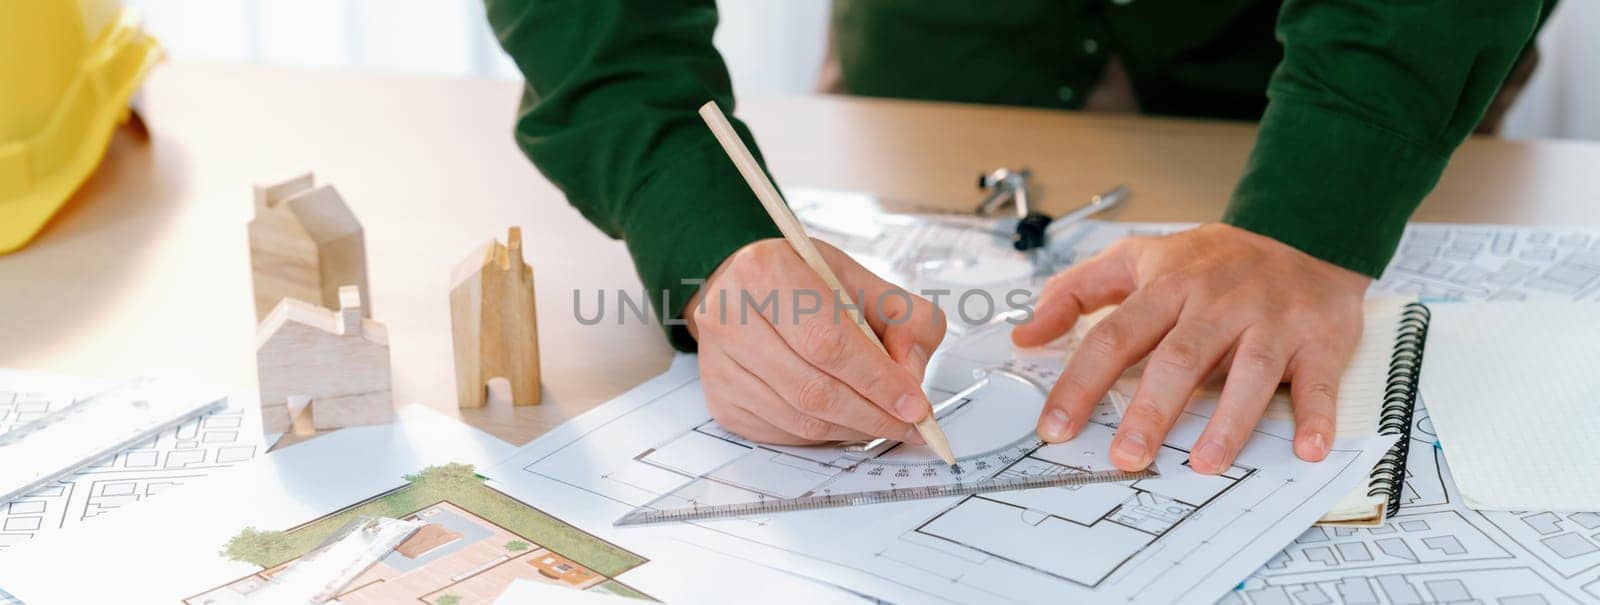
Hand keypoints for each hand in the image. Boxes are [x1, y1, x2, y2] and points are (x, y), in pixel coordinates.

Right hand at [687, 239, 947, 444]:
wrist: (742, 290)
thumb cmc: (802, 285)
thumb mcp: (860, 281)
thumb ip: (904, 317)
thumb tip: (912, 374)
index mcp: (767, 271)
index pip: (828, 341)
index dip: (877, 380)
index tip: (915, 405)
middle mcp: (730, 317)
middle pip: (814, 389)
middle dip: (873, 414)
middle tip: (909, 423)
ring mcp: (719, 364)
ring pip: (800, 419)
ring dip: (853, 428)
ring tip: (885, 421)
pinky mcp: (721, 400)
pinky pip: (784, 433)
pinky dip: (825, 434)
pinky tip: (846, 419)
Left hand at [1012, 224, 1370, 473]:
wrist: (1304, 234)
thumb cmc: (1214, 261)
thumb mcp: (1139, 258)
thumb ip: (1077, 292)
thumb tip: (1026, 333)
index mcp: (1169, 286)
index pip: (1115, 337)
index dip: (1081, 384)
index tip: (1056, 428)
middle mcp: (1218, 303)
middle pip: (1179, 358)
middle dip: (1151, 410)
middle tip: (1127, 456)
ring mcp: (1271, 321)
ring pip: (1249, 372)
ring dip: (1228, 421)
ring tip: (1203, 463)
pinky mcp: (1319, 339)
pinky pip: (1318, 380)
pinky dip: (1316, 415)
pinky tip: (1305, 449)